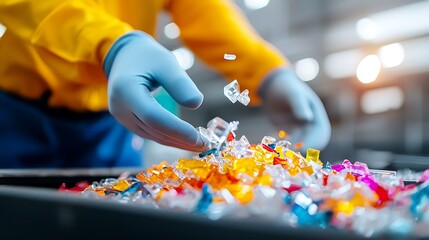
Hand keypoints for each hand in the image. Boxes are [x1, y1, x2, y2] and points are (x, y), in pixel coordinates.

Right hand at [103, 31, 205, 151]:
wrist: (124, 57)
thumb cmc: (148, 56)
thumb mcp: (166, 62)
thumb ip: (180, 83)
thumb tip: (196, 104)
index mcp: (126, 89)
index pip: (154, 117)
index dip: (177, 129)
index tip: (200, 137)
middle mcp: (120, 108)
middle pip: (154, 130)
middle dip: (182, 140)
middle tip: (207, 145)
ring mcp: (122, 117)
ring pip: (154, 136)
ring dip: (178, 142)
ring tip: (202, 144)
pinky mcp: (129, 122)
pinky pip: (151, 133)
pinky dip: (170, 137)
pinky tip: (187, 139)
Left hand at [259, 68, 330, 149]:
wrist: (273, 86)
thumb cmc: (286, 88)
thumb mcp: (293, 94)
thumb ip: (299, 105)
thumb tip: (307, 118)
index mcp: (316, 115)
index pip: (321, 133)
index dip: (314, 142)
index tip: (301, 149)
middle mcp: (310, 125)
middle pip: (312, 143)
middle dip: (302, 150)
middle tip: (288, 154)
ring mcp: (300, 129)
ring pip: (299, 145)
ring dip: (290, 150)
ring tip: (278, 151)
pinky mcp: (288, 132)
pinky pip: (287, 143)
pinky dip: (282, 146)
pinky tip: (272, 146)